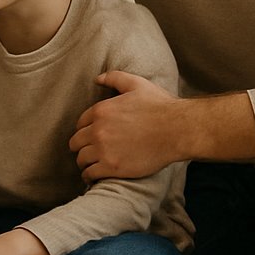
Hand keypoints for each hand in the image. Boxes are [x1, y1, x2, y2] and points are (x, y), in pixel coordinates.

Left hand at [70, 70, 184, 180]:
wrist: (178, 130)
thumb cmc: (161, 106)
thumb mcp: (136, 84)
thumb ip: (114, 78)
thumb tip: (97, 79)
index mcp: (100, 111)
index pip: (80, 123)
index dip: (85, 130)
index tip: (90, 137)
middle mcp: (97, 130)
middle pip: (76, 142)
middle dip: (81, 147)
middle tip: (88, 152)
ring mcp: (104, 150)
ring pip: (81, 159)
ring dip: (84, 162)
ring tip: (90, 166)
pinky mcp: (112, 167)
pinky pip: (90, 173)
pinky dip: (89, 176)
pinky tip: (93, 177)